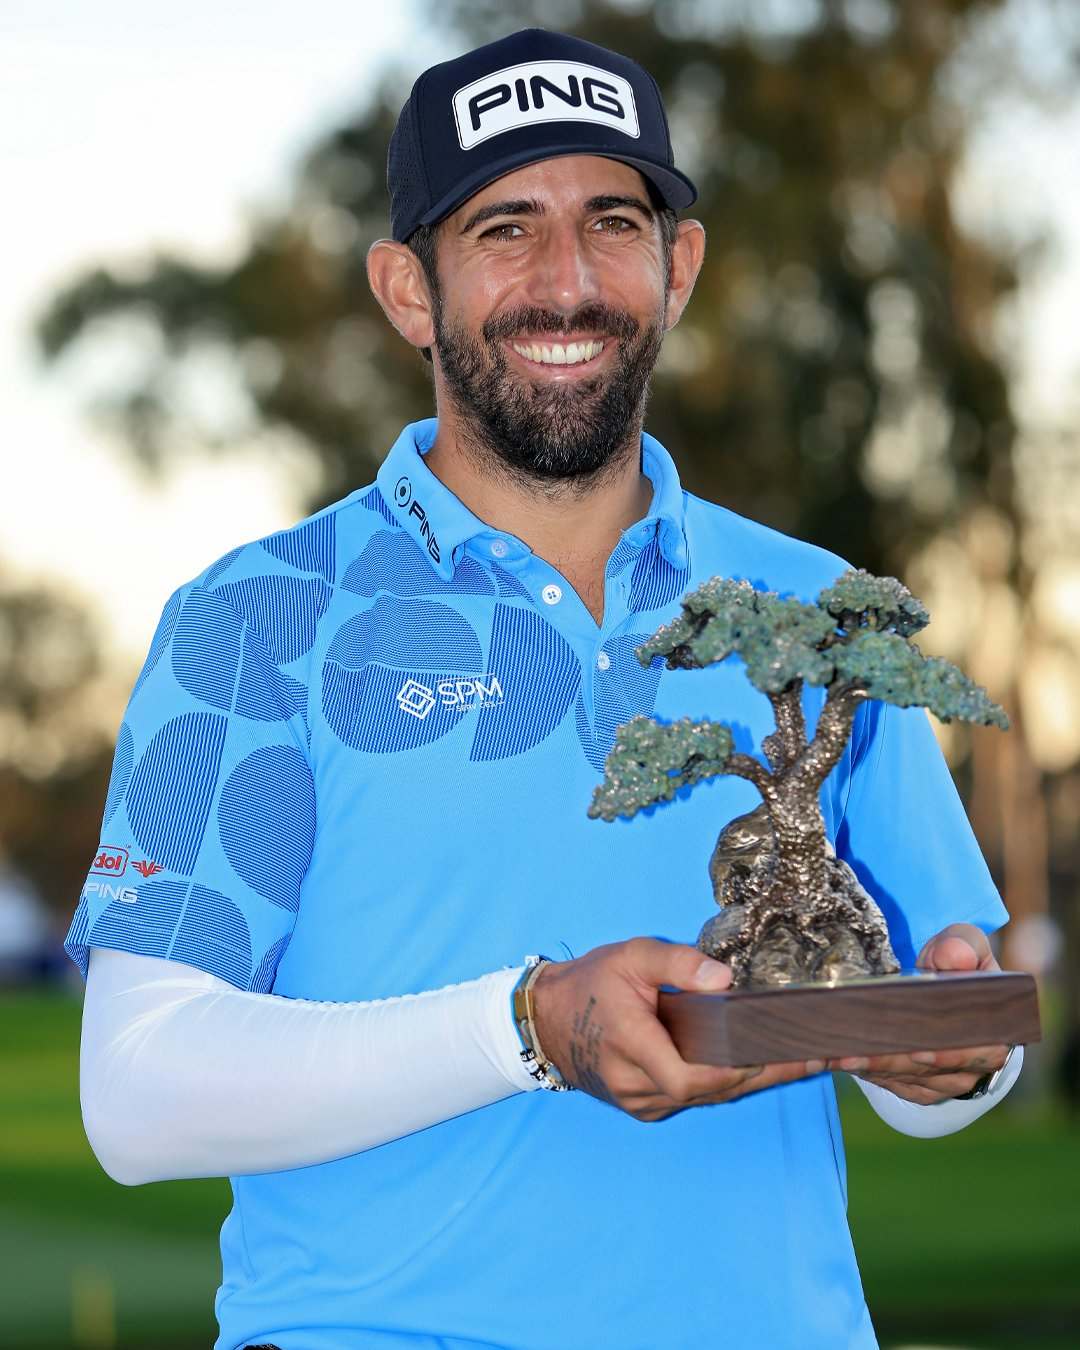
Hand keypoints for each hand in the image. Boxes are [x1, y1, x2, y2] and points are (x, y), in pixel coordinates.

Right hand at [530, 938, 824, 1120]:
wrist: (544, 1020)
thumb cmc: (591, 982)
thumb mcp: (630, 956)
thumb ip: (678, 964)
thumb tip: (726, 979)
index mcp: (631, 1045)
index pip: (695, 1076)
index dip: (742, 1071)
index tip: (786, 1053)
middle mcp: (635, 1085)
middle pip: (711, 1091)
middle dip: (765, 1076)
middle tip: (816, 1058)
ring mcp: (638, 1102)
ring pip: (705, 1098)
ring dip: (751, 1082)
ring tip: (801, 1062)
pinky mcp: (641, 1106)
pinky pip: (691, 1099)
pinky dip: (724, 1084)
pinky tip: (756, 1068)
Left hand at [827, 923, 1010, 1102]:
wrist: (940, 989)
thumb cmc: (954, 964)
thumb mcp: (964, 944)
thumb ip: (963, 945)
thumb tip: (954, 956)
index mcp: (995, 1030)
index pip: (983, 1052)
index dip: (952, 1055)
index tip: (919, 1050)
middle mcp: (975, 1064)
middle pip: (934, 1071)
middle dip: (895, 1062)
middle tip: (858, 1054)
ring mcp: (947, 1079)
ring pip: (910, 1079)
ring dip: (874, 1068)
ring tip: (841, 1055)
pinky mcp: (921, 1087)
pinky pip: (895, 1085)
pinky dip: (868, 1074)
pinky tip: (841, 1061)